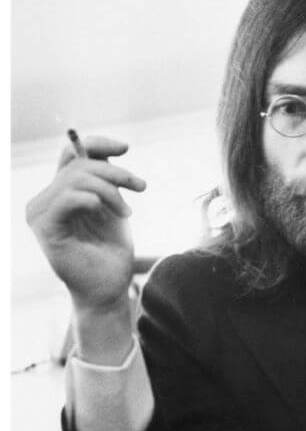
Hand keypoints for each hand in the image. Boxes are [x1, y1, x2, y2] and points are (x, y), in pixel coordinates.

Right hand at [25, 134, 145, 313]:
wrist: (109, 287)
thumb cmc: (110, 250)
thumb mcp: (114, 207)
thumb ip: (107, 179)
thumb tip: (113, 149)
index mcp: (60, 192)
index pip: (69, 154)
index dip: (95, 144)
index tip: (126, 147)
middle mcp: (44, 200)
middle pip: (78, 166)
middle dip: (115, 173)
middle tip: (140, 187)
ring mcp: (40, 214)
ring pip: (75, 180)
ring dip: (110, 191)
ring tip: (127, 212)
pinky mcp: (45, 229)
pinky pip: (65, 200)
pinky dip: (89, 199)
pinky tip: (104, 210)